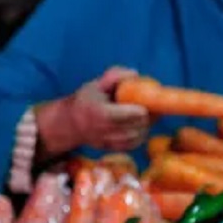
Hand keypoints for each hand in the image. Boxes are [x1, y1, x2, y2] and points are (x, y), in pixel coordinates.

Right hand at [36, 67, 150, 158]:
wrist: (71, 122)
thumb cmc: (87, 99)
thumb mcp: (97, 84)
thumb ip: (115, 76)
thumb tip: (135, 74)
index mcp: (98, 112)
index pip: (127, 115)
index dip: (141, 109)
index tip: (145, 102)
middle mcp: (101, 129)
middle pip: (135, 126)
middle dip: (147, 117)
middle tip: (151, 108)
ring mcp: (106, 141)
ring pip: (136, 137)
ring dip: (146, 126)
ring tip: (146, 116)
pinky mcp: (110, 148)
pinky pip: (132, 145)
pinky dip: (141, 135)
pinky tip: (139, 126)